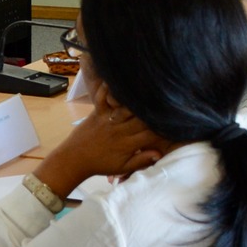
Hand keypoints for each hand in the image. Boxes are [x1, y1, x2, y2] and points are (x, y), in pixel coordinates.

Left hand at [36, 83, 162, 196]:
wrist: (73, 160)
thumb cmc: (100, 164)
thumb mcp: (122, 167)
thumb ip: (141, 160)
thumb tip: (159, 153)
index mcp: (128, 144)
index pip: (150, 134)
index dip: (162, 128)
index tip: (172, 121)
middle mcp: (119, 130)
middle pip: (141, 118)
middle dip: (153, 110)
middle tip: (165, 100)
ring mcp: (107, 120)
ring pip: (125, 107)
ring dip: (135, 98)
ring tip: (147, 87)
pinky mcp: (96, 113)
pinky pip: (101, 99)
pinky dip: (106, 89)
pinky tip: (113, 78)